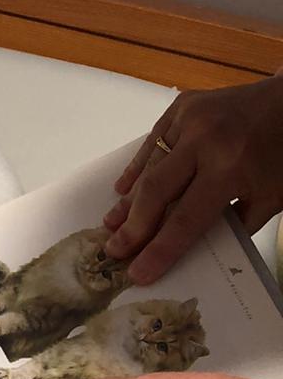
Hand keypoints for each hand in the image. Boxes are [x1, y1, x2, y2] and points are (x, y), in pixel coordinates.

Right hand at [103, 74, 282, 283]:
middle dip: (134, 226)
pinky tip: (123, 188)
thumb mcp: (271, 197)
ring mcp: (189, 118)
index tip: (138, 272)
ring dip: (130, 200)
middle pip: (157, 192)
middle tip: (114, 251)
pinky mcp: (182, 106)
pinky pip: (152, 142)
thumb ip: (234, 223)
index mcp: (231, 167)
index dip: (160, 249)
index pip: (186, 218)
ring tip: (111, 224)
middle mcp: (204, 140)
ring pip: (149, 167)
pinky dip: (137, 167)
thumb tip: (196, 249)